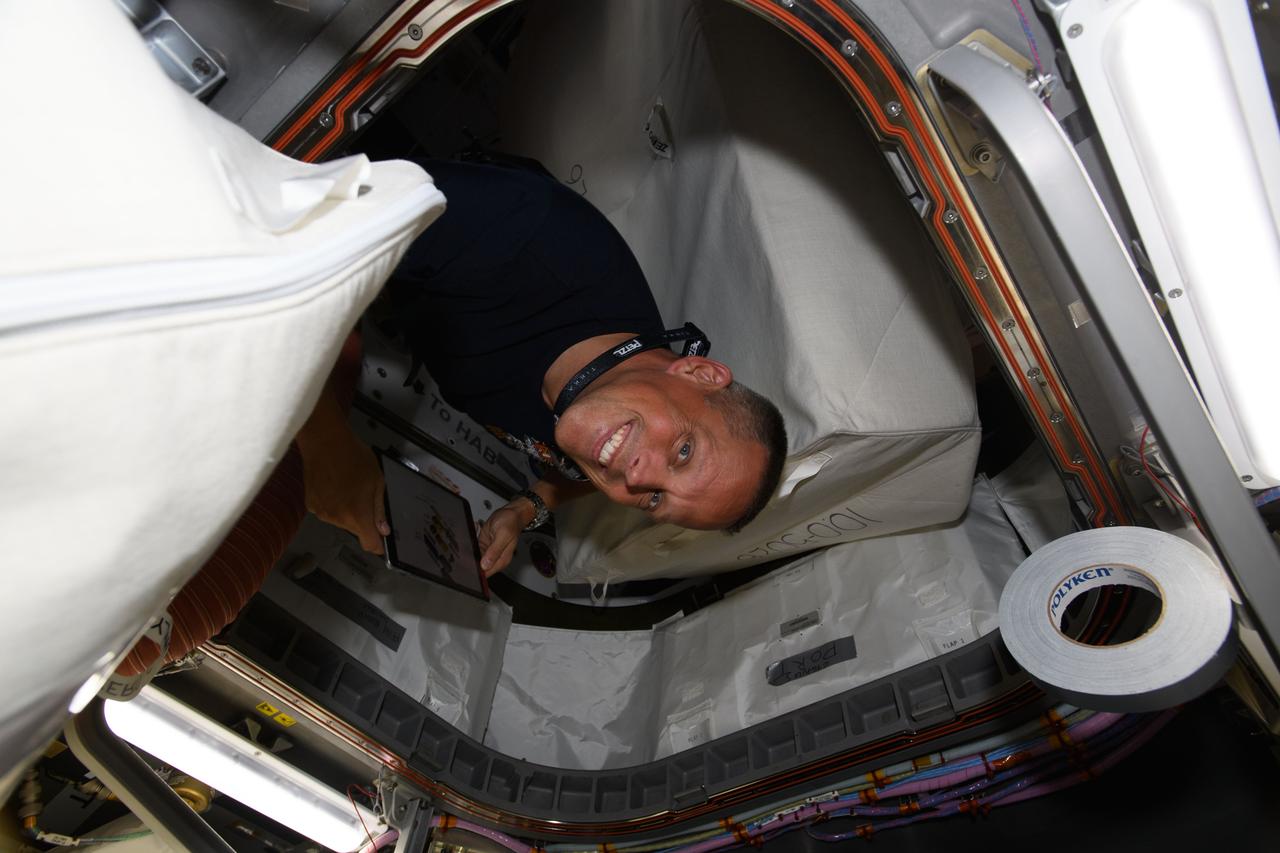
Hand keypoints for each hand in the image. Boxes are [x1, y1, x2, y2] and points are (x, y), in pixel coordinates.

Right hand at [303, 435, 389, 555]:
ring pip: (341, 521)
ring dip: (347, 512)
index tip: (382, 540)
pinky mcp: (310, 505)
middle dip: (363, 521)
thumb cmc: (355, 458)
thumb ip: (379, 509)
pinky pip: (327, 512)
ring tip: (348, 487)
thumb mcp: (377, 481)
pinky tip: (334, 486)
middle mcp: (337, 519)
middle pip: (355, 531)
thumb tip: (383, 531)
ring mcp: (322, 513)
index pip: (369, 544)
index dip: (377, 545)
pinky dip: (333, 505)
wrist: (324, 442)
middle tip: (365, 497)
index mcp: (357, 515)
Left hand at [477, 500, 533, 575]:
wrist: (511, 512)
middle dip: (471, 556)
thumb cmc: (511, 522)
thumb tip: (485, 565)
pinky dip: (471, 539)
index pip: (486, 573)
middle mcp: (494, 558)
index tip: (470, 560)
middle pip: (478, 566)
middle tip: (472, 543)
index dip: (476, 570)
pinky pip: (473, 546)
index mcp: (501, 560)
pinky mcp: (482, 545)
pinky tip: (476, 529)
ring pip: (473, 556)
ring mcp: (487, 552)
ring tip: (476, 533)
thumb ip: (494, 551)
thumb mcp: (503, 535)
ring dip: (471, 546)